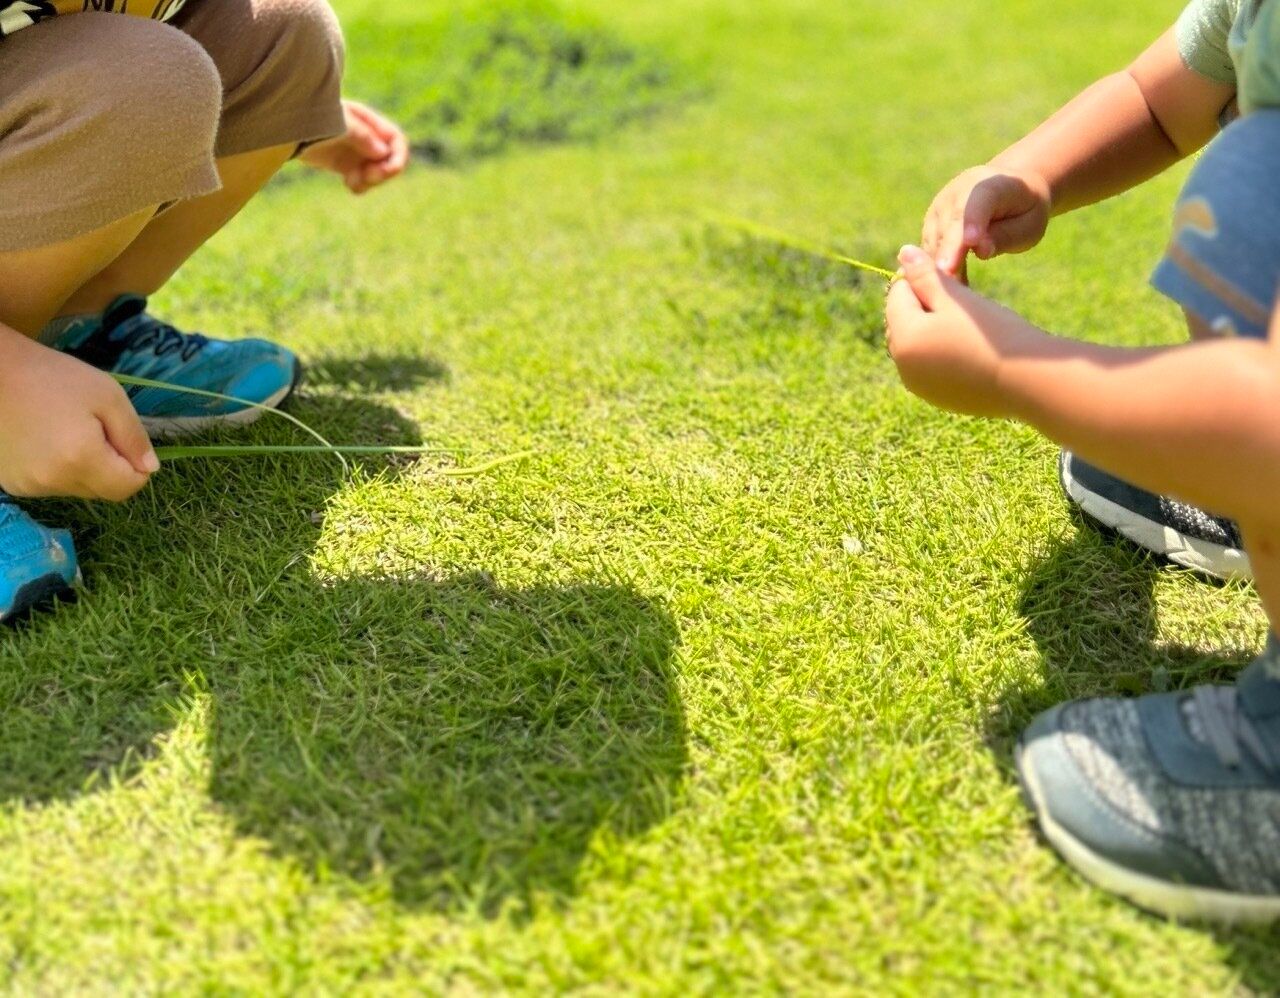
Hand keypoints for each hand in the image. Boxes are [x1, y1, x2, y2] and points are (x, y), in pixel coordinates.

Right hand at [0, 330, 157, 500]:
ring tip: (63, 430)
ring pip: (77, 488)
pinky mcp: (11, 483)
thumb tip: (150, 468)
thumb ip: (134, 436)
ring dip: (82, 467)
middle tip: (91, 428)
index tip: (120, 438)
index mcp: (80, 461)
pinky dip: (56, 468)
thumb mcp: (107, 396)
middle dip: (109, 466)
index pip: (127, 488)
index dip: (135, 467)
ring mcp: (27, 486)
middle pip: (102, 491)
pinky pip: (50, 484)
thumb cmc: (52, 377)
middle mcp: (52, 482)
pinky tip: (43, 439)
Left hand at [299, 100, 409, 193]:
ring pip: (378, 173)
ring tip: (352, 182)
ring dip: (370, 182)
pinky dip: (360, 186)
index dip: (398, 156)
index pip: (396, 140)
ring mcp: (356, 152)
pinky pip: (363, 181)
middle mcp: (366, 137)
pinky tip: (348, 184)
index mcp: (368, 121)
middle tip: (367, 178)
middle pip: (390, 160)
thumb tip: (384, 152)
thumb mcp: (338, 123)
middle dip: (382, 172)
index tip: (386, 170)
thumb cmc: (311, 119)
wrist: (284, 130)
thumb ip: (362, 135)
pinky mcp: (346, 166)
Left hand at [884, 245, 1034, 417]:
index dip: (919, 277)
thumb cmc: (993, 333)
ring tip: (964, 320)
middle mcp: (903, 366)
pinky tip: (968, 345)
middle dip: (921, 304)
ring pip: (915, 343)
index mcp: (903, 338)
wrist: (1028, 381)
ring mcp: (918, 385)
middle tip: (957, 297)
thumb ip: (926, 276)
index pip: (897, 294)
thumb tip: (903, 253)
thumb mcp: (957, 298)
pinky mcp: (937, 397)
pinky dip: (940, 351)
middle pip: (901, 320)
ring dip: (930, 327)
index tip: (948, 273)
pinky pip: (929, 365)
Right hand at [921, 165, 1050, 277]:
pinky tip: (950, 290)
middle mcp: (958, 191)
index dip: (973, 223)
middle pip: (951, 225)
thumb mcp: (1029, 223)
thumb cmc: (1024, 210)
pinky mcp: (930, 224)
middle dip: (949, 251)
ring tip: (955, 297)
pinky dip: (937, 270)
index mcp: (991, 184)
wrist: (1007, 189)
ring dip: (942, 268)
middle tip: (950, 279)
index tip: (972, 243)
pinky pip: (929, 251)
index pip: (978, 203)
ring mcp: (940, 207)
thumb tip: (980, 251)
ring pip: (936, 241)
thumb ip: (1005, 235)